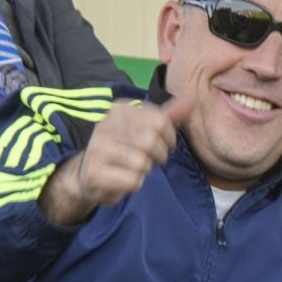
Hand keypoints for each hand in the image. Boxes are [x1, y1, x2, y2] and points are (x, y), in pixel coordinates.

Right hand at [40, 89, 196, 225]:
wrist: (89, 175)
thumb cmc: (124, 150)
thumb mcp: (146, 128)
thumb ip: (168, 116)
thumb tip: (192, 98)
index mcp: (119, 109)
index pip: (160, 120)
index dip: (169, 137)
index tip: (162, 144)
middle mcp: (105, 124)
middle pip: (151, 141)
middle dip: (158, 155)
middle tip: (150, 159)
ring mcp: (98, 148)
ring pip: (142, 162)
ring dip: (145, 170)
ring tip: (134, 168)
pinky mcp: (95, 172)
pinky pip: (132, 180)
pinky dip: (134, 183)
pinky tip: (123, 179)